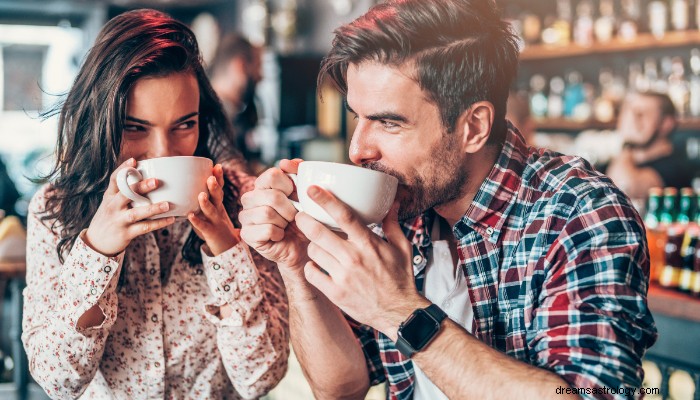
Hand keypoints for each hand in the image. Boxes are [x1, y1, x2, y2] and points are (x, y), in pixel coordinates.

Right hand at [85, 158, 175, 255]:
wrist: (97, 242)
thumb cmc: (109, 217)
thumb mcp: (111, 202)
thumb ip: (124, 191)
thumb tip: (147, 176)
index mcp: (109, 196)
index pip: (114, 180)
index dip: (123, 169)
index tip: (134, 160)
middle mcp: (112, 207)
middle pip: (125, 195)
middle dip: (140, 187)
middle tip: (156, 181)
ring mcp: (119, 220)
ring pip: (136, 213)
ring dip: (153, 209)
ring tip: (167, 204)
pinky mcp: (126, 233)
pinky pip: (144, 228)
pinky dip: (158, 223)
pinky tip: (171, 219)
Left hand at [188, 164, 239, 255]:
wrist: (226, 246)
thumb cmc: (214, 225)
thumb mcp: (210, 211)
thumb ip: (201, 199)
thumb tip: (183, 184)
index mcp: (218, 204)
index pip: (220, 188)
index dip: (219, 178)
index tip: (217, 166)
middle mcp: (218, 210)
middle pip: (218, 197)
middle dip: (215, 187)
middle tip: (211, 177)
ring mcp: (215, 222)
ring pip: (211, 211)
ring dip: (206, 203)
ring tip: (201, 195)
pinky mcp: (211, 232)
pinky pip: (203, 226)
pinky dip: (197, 221)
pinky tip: (190, 216)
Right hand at [239, 159, 310, 275]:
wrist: (301, 247)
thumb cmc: (303, 220)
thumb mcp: (305, 195)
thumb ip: (298, 174)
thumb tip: (287, 162)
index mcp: (262, 184)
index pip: (272, 175)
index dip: (289, 186)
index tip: (296, 196)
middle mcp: (250, 198)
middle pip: (272, 196)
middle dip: (290, 208)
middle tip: (293, 216)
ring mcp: (246, 216)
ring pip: (267, 213)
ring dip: (284, 222)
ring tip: (286, 226)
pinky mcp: (246, 234)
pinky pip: (266, 229)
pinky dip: (279, 233)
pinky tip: (280, 235)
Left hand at [295, 186, 426, 337]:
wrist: (399, 312)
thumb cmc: (400, 279)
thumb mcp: (402, 248)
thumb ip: (392, 224)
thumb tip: (392, 203)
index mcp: (369, 244)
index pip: (344, 216)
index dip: (325, 200)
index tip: (312, 190)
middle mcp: (353, 258)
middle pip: (319, 232)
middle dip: (305, 220)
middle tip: (300, 215)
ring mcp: (343, 276)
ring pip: (313, 251)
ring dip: (312, 245)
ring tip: (316, 244)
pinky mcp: (336, 293)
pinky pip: (311, 273)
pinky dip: (311, 267)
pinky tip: (317, 266)